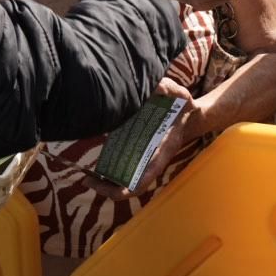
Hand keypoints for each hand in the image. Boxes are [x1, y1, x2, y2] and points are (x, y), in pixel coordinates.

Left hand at [89, 79, 201, 200]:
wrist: (188, 114)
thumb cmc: (182, 107)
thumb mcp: (180, 95)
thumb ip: (169, 89)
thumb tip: (155, 85)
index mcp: (162, 153)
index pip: (143, 181)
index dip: (126, 190)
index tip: (108, 188)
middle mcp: (152, 161)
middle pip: (129, 187)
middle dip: (107, 189)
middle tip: (86, 181)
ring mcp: (144, 160)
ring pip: (124, 181)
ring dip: (106, 183)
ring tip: (86, 178)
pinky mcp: (138, 154)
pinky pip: (123, 169)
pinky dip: (109, 171)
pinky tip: (95, 165)